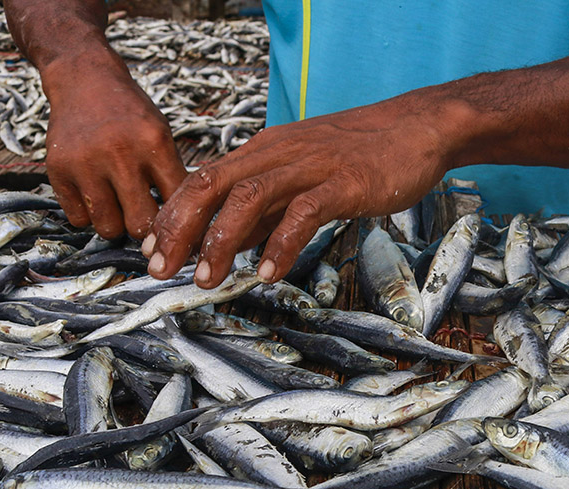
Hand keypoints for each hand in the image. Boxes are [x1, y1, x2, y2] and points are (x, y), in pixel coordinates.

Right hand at [42, 53, 186, 239]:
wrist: (84, 80)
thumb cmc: (129, 114)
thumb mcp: (160, 134)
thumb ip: (171, 176)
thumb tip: (184, 228)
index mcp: (153, 143)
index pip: (175, 204)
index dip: (177, 219)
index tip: (174, 222)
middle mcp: (119, 153)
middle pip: (140, 225)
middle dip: (144, 228)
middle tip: (142, 215)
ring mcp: (85, 163)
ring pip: (108, 228)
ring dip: (115, 223)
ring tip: (117, 204)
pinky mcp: (58, 170)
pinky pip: (78, 219)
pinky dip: (88, 215)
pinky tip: (94, 194)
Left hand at [142, 90, 460, 285]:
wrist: (415, 129)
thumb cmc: (357, 158)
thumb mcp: (299, 178)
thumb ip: (264, 210)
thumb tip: (228, 245)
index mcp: (262, 152)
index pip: (202, 180)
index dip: (172, 216)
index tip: (153, 251)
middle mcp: (276, 154)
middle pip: (211, 185)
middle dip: (181, 229)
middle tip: (162, 269)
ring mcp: (309, 165)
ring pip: (248, 198)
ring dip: (221, 241)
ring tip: (207, 279)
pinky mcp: (343, 182)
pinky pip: (303, 212)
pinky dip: (281, 243)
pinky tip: (269, 272)